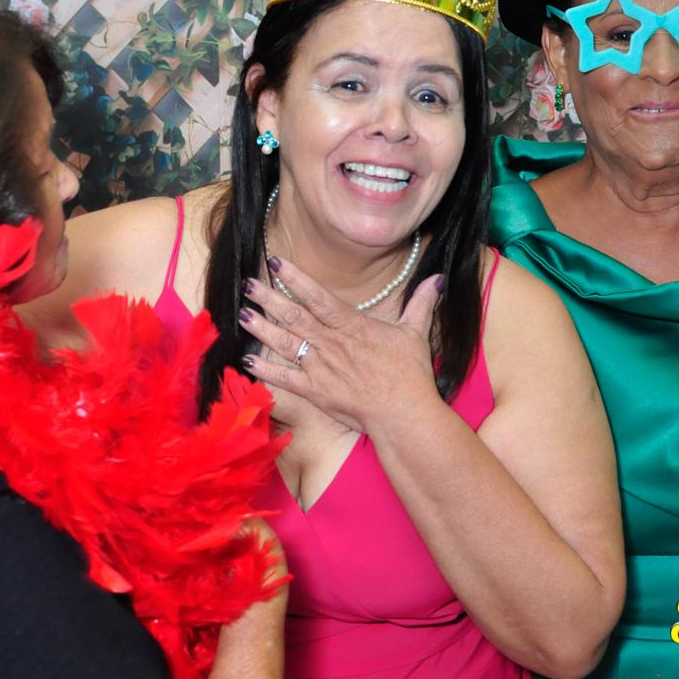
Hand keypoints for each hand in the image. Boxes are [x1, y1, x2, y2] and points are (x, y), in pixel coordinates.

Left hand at [238, 258, 442, 433]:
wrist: (403, 414)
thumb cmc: (410, 374)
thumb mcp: (415, 333)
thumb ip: (420, 303)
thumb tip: (436, 278)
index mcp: (352, 325)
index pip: (317, 296)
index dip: (295, 278)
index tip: (275, 263)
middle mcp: (331, 343)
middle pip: (294, 316)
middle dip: (269, 298)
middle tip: (248, 284)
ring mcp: (320, 368)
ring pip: (285, 342)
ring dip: (261, 328)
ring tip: (241, 314)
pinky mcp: (315, 392)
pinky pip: (285, 378)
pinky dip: (265, 370)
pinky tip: (247, 360)